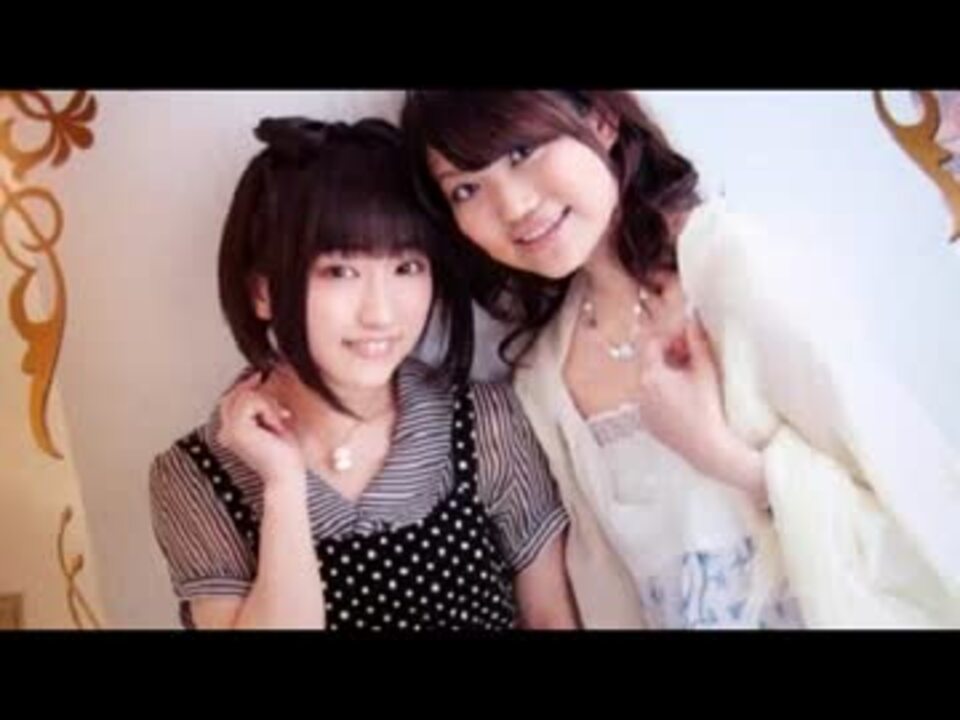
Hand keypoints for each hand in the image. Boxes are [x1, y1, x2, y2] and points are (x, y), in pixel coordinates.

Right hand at [216, 373, 305, 485]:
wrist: (287, 475)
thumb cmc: (285, 453)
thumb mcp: (272, 420)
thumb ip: (261, 402)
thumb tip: (257, 376)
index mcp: (231, 431)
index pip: (231, 398)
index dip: (246, 386)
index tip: (264, 382)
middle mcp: (226, 431)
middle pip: (234, 394)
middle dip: (259, 395)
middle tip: (280, 413)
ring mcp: (229, 430)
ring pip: (244, 395)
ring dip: (268, 404)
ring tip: (278, 423)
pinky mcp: (237, 429)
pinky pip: (251, 401)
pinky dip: (268, 408)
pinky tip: (276, 424)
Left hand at [634, 316, 765, 502]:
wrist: (710, 449)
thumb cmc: (710, 408)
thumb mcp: (705, 370)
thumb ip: (698, 341)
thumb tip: (694, 318)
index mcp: (650, 377)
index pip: (652, 344)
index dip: (670, 336)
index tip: (688, 337)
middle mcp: (640, 393)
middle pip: (650, 362)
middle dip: (670, 353)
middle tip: (692, 353)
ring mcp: (643, 410)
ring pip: (651, 381)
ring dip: (668, 372)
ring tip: (692, 375)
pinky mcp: (650, 424)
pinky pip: (653, 400)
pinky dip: (665, 392)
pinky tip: (687, 396)